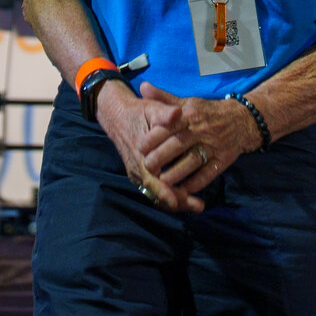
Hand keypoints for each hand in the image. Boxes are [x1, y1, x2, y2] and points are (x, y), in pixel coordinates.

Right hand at [94, 81, 197, 212]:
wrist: (116, 116)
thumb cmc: (137, 112)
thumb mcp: (151, 109)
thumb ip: (165, 113)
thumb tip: (178, 112)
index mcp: (139, 156)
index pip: (151, 180)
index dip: (164, 192)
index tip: (176, 201)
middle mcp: (137, 170)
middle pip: (156, 193)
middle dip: (177, 201)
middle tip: (199, 206)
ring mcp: (138, 174)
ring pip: (156, 195)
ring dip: (176, 201)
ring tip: (197, 206)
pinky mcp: (141, 175)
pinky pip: (155, 190)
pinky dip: (170, 195)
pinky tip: (186, 198)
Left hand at [136, 84, 259, 204]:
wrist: (242, 119)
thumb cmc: (208, 112)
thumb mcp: (187, 102)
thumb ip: (164, 99)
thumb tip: (143, 87)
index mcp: (190, 115)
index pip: (169, 126)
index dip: (153, 137)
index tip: (140, 148)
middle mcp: (201, 130)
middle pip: (178, 145)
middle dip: (161, 157)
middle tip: (146, 167)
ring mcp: (213, 146)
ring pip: (192, 161)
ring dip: (176, 173)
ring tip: (162, 183)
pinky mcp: (223, 160)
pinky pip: (208, 174)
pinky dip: (195, 183)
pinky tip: (184, 190)